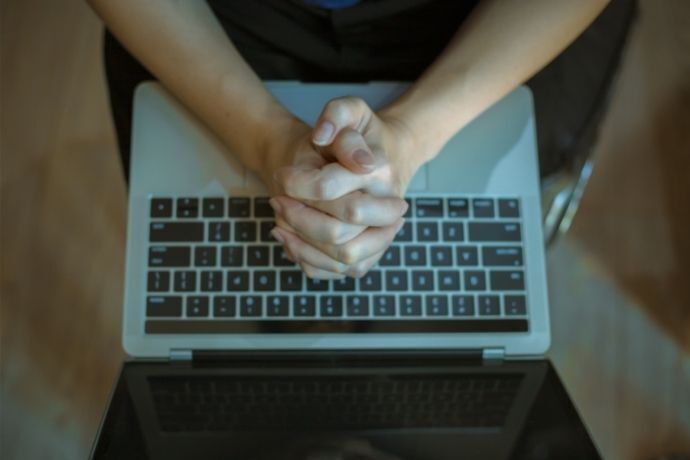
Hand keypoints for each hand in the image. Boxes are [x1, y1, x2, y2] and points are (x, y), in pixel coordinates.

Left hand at [270, 97, 425, 278]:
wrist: (390, 157)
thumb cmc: (364, 134)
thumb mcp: (352, 110)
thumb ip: (337, 114)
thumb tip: (323, 136)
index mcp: (380, 172)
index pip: (329, 187)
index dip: (297, 184)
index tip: (280, 175)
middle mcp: (388, 207)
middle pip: (338, 230)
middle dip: (298, 219)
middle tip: (276, 201)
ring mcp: (384, 233)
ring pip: (343, 256)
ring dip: (302, 244)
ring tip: (279, 223)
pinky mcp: (374, 252)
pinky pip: (343, 270)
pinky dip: (312, 261)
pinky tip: (291, 242)